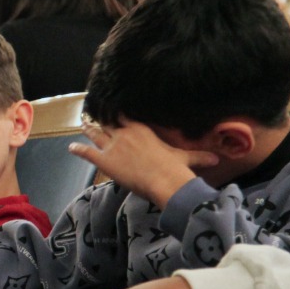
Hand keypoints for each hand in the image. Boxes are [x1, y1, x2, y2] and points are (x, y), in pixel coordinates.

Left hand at [71, 120, 215, 208]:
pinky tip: (70, 148)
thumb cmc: (174, 168)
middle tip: (94, 114)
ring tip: (83, 124)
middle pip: (109, 123)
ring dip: (88, 129)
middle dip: (102, 119)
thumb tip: (218, 160)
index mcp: (142, 129)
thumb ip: (199, 157)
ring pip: (96, 133)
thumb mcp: (186, 158)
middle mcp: (125, 133)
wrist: (163, 179)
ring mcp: (113, 145)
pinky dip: (77, 150)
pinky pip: (87, 152)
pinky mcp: (104, 160)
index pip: (126, 115)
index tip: (114, 109)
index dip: (118, 112)